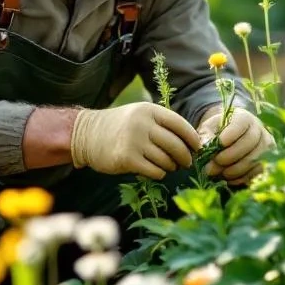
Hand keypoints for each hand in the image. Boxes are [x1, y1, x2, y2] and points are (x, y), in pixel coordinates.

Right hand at [70, 103, 201, 179]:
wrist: (86, 135)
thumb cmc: (119, 127)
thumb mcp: (140, 116)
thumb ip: (162, 125)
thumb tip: (192, 143)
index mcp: (149, 110)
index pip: (180, 124)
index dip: (192, 138)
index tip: (197, 147)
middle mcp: (142, 124)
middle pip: (176, 145)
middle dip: (185, 157)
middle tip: (186, 162)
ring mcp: (134, 141)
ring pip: (166, 160)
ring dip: (171, 166)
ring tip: (169, 166)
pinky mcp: (126, 158)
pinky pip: (154, 171)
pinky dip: (159, 173)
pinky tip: (156, 171)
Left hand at [198, 108, 272, 185]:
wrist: (232, 139)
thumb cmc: (218, 132)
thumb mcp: (208, 129)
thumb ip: (205, 136)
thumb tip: (204, 147)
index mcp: (244, 117)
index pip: (240, 124)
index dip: (230, 135)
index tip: (218, 145)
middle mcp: (259, 129)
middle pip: (249, 143)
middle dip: (230, 156)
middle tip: (213, 165)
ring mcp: (266, 146)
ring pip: (255, 159)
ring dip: (235, 170)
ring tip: (219, 173)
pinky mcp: (268, 161)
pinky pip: (257, 171)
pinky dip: (242, 177)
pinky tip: (228, 178)